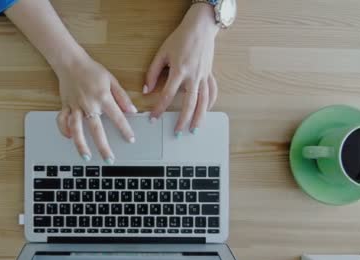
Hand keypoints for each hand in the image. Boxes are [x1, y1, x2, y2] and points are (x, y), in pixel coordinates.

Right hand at [54, 54, 136, 163]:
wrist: (71, 62)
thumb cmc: (92, 70)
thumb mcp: (112, 80)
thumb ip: (122, 97)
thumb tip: (132, 110)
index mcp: (102, 97)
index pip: (117, 117)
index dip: (125, 130)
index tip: (130, 140)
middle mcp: (89, 104)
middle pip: (96, 130)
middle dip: (103, 146)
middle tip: (109, 159)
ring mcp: (75, 106)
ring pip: (77, 129)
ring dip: (81, 144)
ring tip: (86, 157)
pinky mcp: (65, 106)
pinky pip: (62, 121)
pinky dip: (64, 130)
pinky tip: (69, 138)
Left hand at [144, 3, 218, 135]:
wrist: (200, 28)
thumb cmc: (180, 39)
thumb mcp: (162, 53)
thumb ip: (152, 72)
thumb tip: (146, 89)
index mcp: (179, 71)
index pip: (167, 95)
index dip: (159, 108)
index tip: (153, 119)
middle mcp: (193, 76)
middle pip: (189, 104)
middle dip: (183, 120)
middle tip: (177, 132)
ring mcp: (204, 76)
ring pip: (204, 101)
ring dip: (199, 117)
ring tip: (194, 129)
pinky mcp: (209, 74)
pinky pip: (212, 91)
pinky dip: (210, 103)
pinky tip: (206, 111)